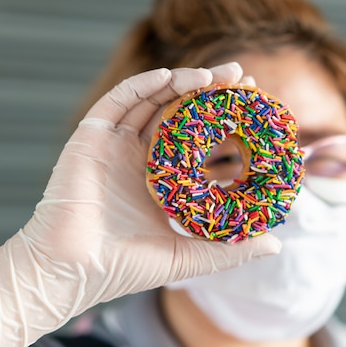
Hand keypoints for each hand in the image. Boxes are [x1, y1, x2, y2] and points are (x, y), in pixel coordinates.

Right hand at [0, 63, 280, 346]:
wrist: (70, 271)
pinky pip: (118, 102)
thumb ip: (230, 249)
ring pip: (152, 102)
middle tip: (242, 78)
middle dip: (209, 93)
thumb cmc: (124, 268)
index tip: (254, 107)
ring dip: (182, 83)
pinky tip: (170, 77)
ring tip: (214, 75)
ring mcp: (115, 145)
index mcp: (160, 179)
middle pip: (178, 113)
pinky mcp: (91, 137)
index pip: (198, 140)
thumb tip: (275, 244)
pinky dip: (142, 86)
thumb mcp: (188, 256)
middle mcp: (139, 157)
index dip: (225, 121)